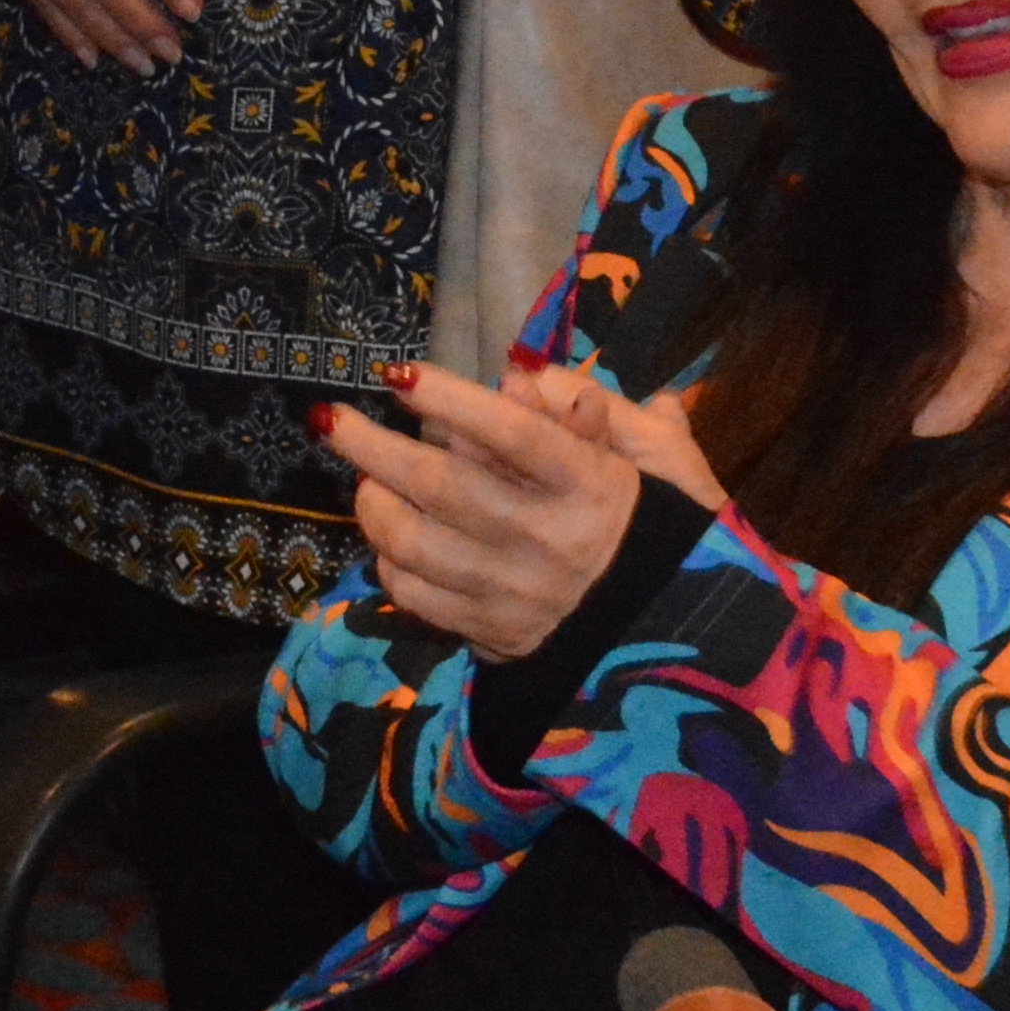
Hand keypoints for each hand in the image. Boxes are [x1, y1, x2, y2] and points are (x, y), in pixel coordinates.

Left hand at [320, 359, 647, 663]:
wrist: (678, 626)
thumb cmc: (663, 519)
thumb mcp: (656, 450)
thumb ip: (590, 405)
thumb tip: (517, 378)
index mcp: (594, 485)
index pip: (513, 435)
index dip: (451, 401)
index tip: (399, 375)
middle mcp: (550, 541)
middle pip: (442, 489)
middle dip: (373, 448)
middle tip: (331, 419)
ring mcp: (518, 594)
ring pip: (417, 546)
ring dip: (373, 505)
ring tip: (363, 477)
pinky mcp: (496, 635)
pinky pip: (418, 598)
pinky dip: (390, 562)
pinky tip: (389, 537)